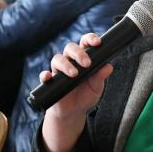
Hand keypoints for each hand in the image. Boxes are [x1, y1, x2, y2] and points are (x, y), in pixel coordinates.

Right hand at [41, 33, 113, 151]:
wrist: (74, 112)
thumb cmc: (86, 96)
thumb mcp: (96, 87)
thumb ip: (101, 76)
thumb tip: (108, 66)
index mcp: (82, 58)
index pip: (85, 43)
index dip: (90, 39)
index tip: (97, 43)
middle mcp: (69, 61)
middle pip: (70, 48)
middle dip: (78, 53)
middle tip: (87, 64)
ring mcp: (58, 71)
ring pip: (57, 59)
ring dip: (65, 64)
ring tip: (74, 74)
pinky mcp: (50, 82)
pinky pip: (44, 76)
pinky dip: (45, 75)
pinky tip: (49, 77)